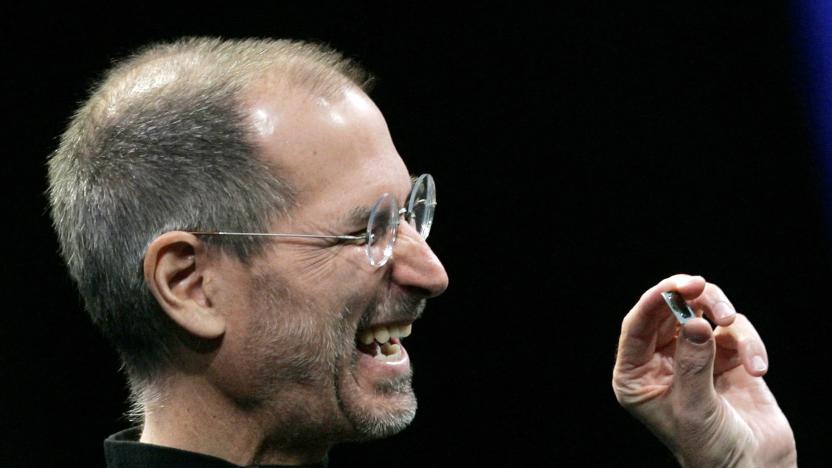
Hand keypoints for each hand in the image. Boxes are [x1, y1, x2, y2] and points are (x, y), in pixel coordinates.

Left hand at [612, 274, 796, 466]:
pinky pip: (734, 333)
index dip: (654, 301)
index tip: (676, 286)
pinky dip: (748, 343)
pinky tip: (757, 368)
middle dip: (691, 299)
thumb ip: (693, 363)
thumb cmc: (710, 450)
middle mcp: (661, 361)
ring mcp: (694, 357)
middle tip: (706, 291)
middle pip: (669, 311)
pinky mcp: (726, 358)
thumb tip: (695, 322)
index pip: (637, 326)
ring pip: (703, 313)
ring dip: (721, 315)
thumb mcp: (694, 407)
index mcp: (637, 375)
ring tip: (732, 324)